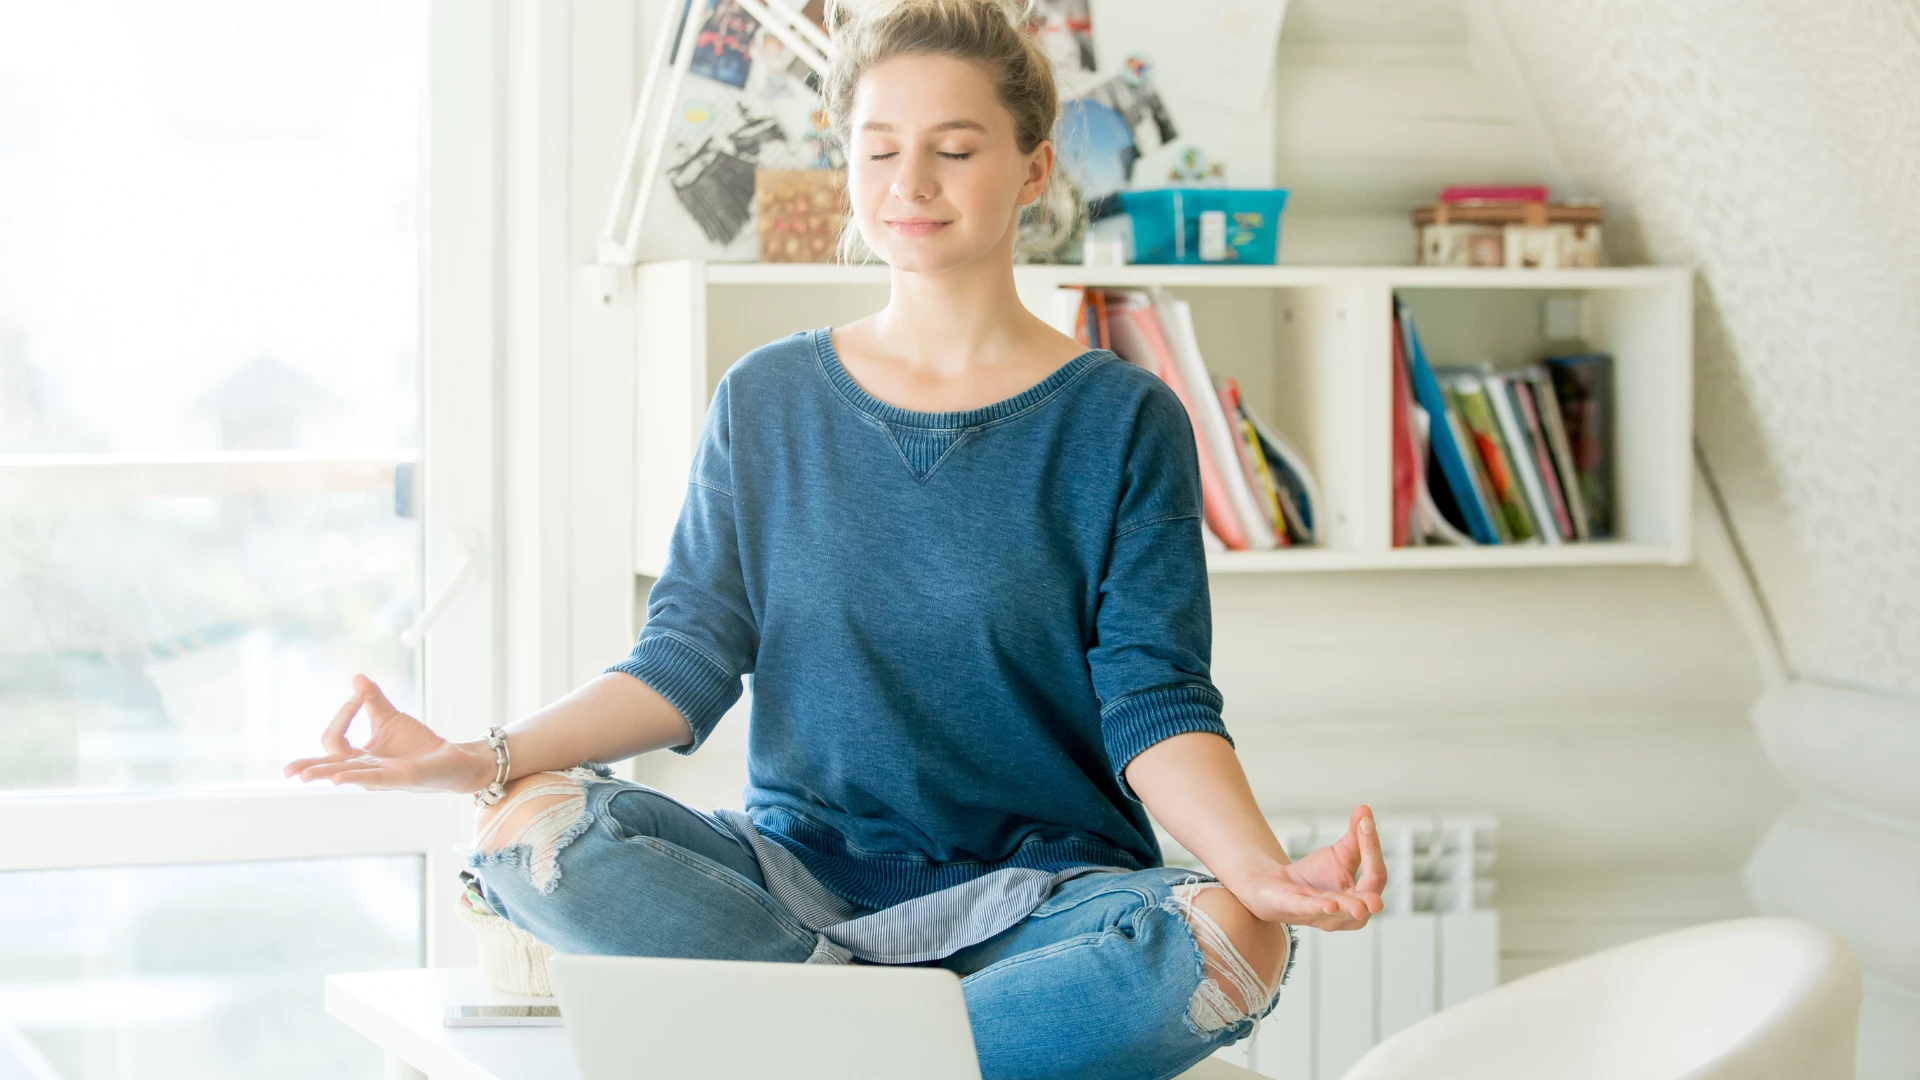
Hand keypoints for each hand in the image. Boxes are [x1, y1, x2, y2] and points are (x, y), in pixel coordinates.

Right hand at [283, 674, 492, 793]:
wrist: (451, 758)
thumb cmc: (417, 744)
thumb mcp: (390, 717)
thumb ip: (372, 699)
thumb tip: (357, 677)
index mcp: (360, 756)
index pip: (336, 740)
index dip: (342, 714)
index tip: (358, 694)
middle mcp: (366, 770)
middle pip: (332, 767)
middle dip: (310, 767)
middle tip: (288, 770)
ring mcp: (382, 777)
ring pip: (348, 774)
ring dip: (326, 773)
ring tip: (304, 776)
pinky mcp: (401, 779)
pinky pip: (374, 779)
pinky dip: (356, 777)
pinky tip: (339, 779)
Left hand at [1229, 804, 1385, 930]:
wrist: (1277, 887)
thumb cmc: (1315, 875)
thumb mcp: (1340, 853)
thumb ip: (1356, 835)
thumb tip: (1366, 809)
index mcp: (1361, 898)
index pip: (1375, 876)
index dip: (1371, 849)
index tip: (1365, 823)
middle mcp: (1347, 915)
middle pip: (1364, 900)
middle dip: (1369, 901)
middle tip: (1377, 902)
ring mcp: (1322, 915)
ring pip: (1339, 911)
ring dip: (1347, 907)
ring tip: (1359, 908)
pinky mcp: (1294, 909)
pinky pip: (1308, 909)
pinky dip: (1318, 906)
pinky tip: (1329, 905)